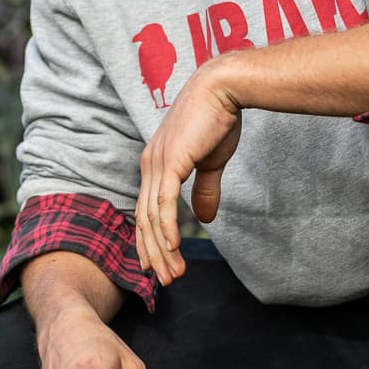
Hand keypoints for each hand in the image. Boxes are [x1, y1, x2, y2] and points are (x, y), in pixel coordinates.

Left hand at [136, 64, 241, 285]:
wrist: (223, 88)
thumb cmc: (218, 119)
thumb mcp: (210, 162)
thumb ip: (204, 190)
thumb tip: (204, 218)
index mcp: (155, 165)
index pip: (146, 211)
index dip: (149, 240)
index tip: (156, 265)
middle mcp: (149, 165)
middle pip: (145, 220)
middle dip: (153, 253)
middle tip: (164, 280)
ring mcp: (157, 163)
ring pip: (153, 217)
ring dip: (162, 249)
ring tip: (172, 274)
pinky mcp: (170, 162)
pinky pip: (164, 203)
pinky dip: (167, 228)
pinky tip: (172, 248)